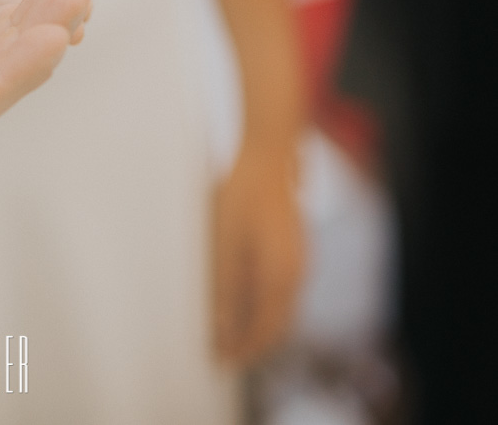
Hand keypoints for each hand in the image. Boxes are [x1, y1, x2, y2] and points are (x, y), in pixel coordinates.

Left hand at [212, 138, 305, 366]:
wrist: (268, 156)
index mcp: (280, 277)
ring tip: (228, 333)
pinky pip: (281, 290)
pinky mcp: (293, 249)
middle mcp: (296, 274)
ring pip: (280, 308)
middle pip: (276, 323)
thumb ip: (225, 288)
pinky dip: (262, 305)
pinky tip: (242, 302)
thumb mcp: (225, 244)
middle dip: (251, 342)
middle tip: (223, 355)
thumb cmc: (242, 195)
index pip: (265, 329)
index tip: (220, 362)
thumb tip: (222, 328)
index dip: (243, 350)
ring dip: (256, 324)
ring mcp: (299, 261)